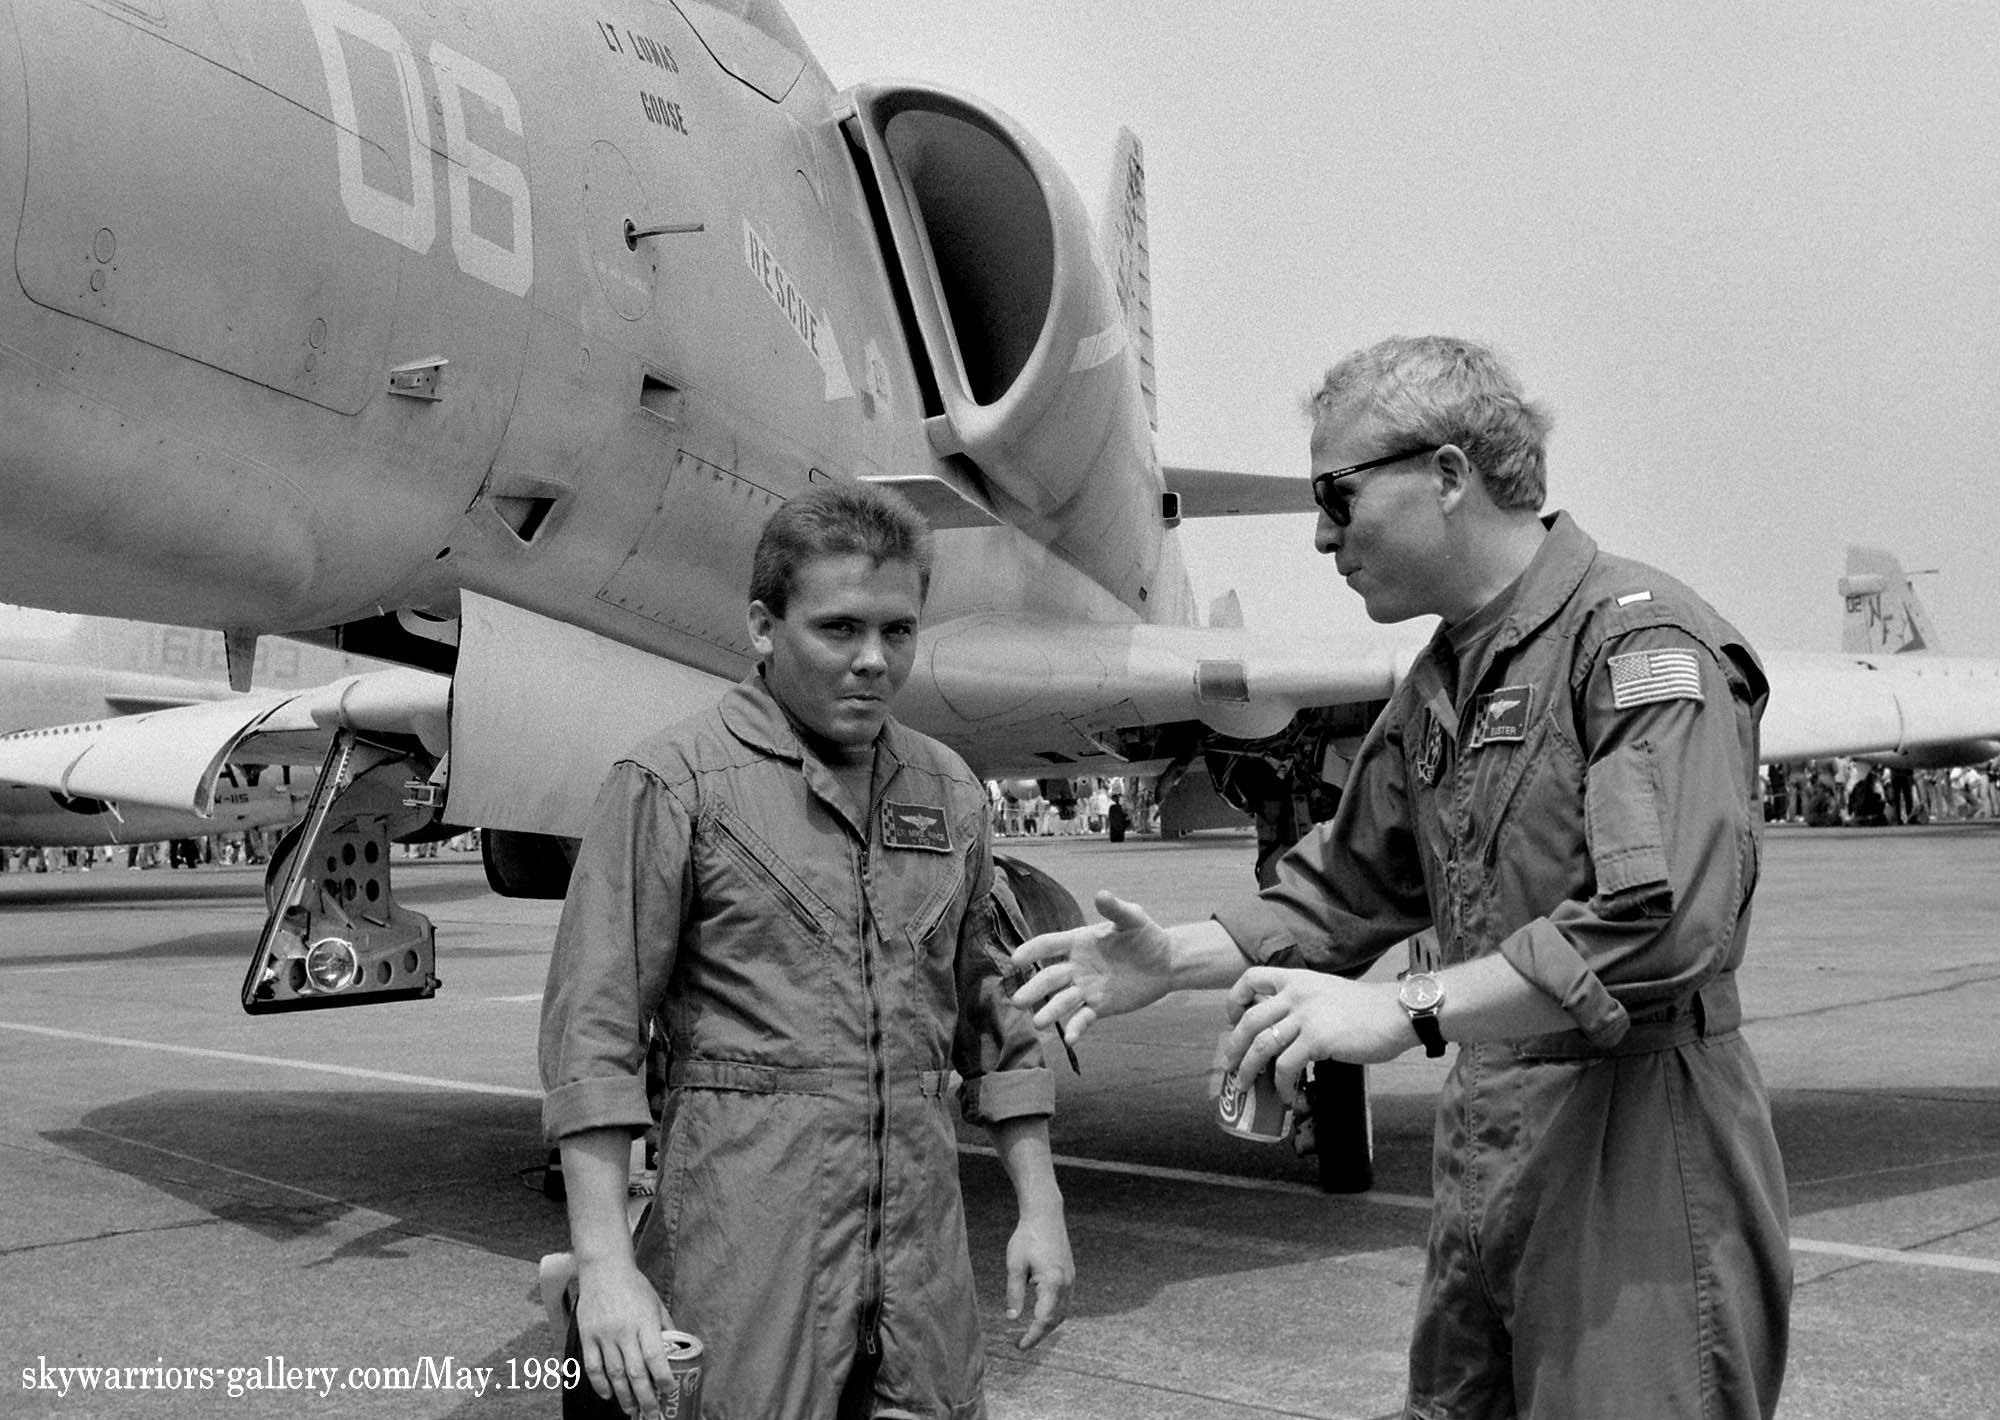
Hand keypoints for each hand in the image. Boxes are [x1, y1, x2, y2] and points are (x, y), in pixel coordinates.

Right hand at [572, 1257, 675, 1417]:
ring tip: (631, 1411)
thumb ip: (666, 1327)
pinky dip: (600, 1385)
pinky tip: (608, 1395)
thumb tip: (677, 1351)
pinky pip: (593, 1367)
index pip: (655, 1356)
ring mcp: (604, 1334)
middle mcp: (624, 1330)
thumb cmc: (634, 1286)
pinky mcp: (587, 1336)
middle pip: (635, 1372)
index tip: (669, 1391)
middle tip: (652, 1414)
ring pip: (614, 1374)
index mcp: (645, 1321)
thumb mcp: (656, 1303)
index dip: (663, 1378)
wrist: (604, 1269)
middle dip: (645, 1398)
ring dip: (624, 1397)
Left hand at [1004, 1203, 1073, 1349]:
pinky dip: (1054, 1314)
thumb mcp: (1015, 1265)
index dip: (1032, 1336)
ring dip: (1048, 1325)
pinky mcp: (1070, 1275)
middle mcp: (1066, 1284)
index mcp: (1053, 1283)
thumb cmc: (1027, 1237)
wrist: (1046, 1216)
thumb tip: (1012, 1318)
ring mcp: (1071, 1280)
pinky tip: (1041, 1315)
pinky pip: (1065, 1302)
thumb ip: (1014, 1293)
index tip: (1019, 1346)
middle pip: (1055, 1320)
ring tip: (1031, 1333)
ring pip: (1063, 1313)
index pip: (1043, 1319)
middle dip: (1040, 1335)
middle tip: (1022, 1344)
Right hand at [1009, 891, 1177, 1042]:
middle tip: (1017, 1000)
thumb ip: (1116, 909)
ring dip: (1049, 1011)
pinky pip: (1083, 1018)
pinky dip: (1076, 1028)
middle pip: (1050, 978)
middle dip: (1034, 989)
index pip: (1050, 945)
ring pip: (1062, 1001)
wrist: (1166, 963)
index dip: (1032, 951)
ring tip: (1037, 1022)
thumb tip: (1101, 894)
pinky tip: (1069, 1039)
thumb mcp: (1133, 919)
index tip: (1016, 960)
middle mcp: (1077, 967)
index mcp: (1079, 942)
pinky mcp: (1099, 1007)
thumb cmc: (1146, 935)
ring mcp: (1086, 989)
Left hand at [1224, 967, 1411, 1103]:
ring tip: (1247, 1085)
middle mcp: (1296, 994)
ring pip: (1262, 1045)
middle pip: (1249, 1019)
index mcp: (1297, 979)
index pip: (1251, 978)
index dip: (1235, 1000)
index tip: (1233, 1020)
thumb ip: (1304, 1003)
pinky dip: (1282, 1084)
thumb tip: (1283, 1030)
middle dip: (1235, 1047)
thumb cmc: (1368, 1009)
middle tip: (1231, 1065)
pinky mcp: (1317, 1039)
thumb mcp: (1327, 993)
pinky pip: (1286, 1066)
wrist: (1399, 1012)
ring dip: (1250, 1069)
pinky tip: (1287, 1094)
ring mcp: (1306, 1016)